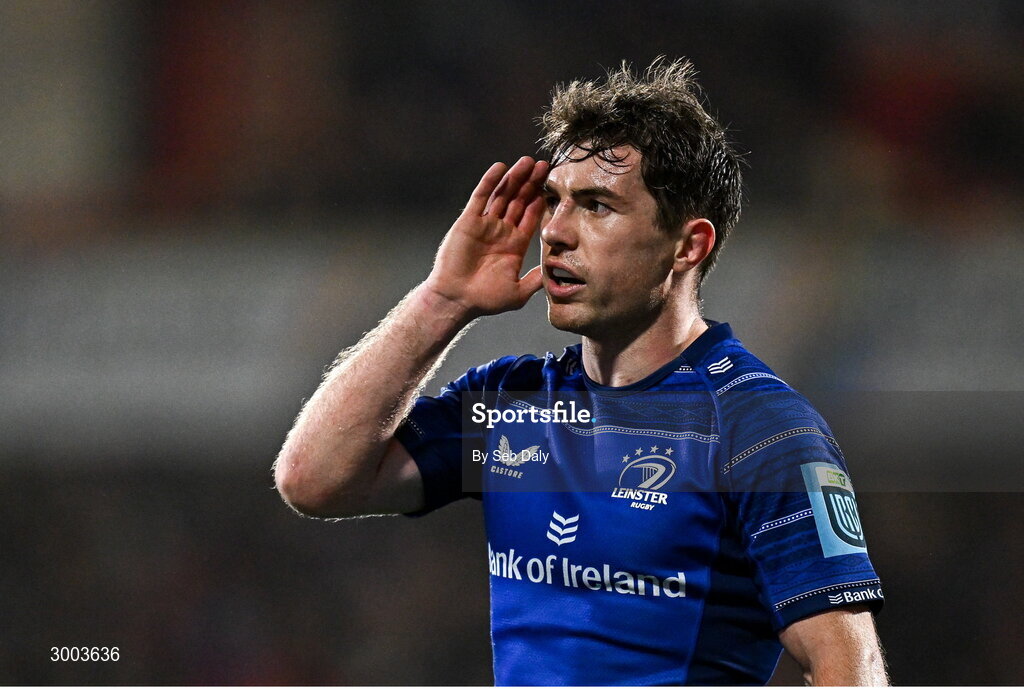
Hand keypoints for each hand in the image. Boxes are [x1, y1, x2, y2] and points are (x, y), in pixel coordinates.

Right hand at [424, 156, 548, 319]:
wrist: (456, 299)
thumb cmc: (485, 299)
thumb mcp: (519, 292)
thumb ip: (537, 279)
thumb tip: (556, 271)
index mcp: (515, 245)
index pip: (531, 216)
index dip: (542, 200)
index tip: (554, 185)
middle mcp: (501, 231)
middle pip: (519, 201)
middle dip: (531, 183)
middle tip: (544, 165)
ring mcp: (485, 224)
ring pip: (502, 195)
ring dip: (514, 177)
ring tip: (527, 161)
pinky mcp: (468, 221)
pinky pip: (480, 197)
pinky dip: (490, 181)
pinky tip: (501, 168)